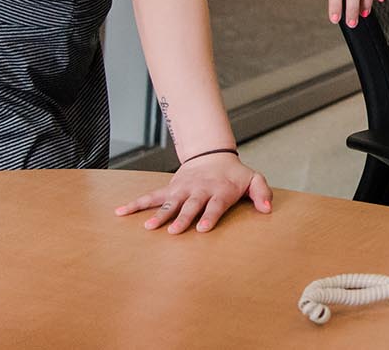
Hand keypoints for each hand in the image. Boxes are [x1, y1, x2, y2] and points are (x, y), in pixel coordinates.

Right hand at [116, 152, 272, 234]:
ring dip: (159, 214)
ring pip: (169, 203)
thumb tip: (268, 209)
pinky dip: (135, 204)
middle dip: (183, 218)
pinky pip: (151, 197)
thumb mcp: (253, 179)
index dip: (210, 216)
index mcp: (220, 191)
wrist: (213, 157)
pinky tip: (120, 211)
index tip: (203, 228)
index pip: (215, 205)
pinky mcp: (170, 189)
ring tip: (148, 227)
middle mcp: (199, 191)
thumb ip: (262, 193)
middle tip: (174, 231)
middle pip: (191, 205)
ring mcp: (182, 190)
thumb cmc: (234, 176)